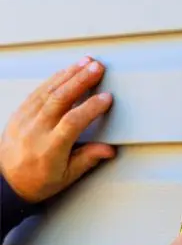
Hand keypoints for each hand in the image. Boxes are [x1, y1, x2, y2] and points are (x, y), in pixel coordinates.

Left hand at [0, 56, 114, 202]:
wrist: (3, 182)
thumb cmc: (36, 182)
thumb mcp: (66, 177)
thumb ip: (87, 160)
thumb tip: (109, 150)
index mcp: (49, 149)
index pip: (72, 122)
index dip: (91, 108)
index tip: (107, 98)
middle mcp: (35, 131)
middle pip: (60, 100)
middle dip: (81, 80)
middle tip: (97, 68)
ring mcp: (25, 119)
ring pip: (48, 91)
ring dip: (69, 74)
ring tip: (87, 62)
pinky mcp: (19, 113)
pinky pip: (38, 91)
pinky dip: (54, 79)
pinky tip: (67, 71)